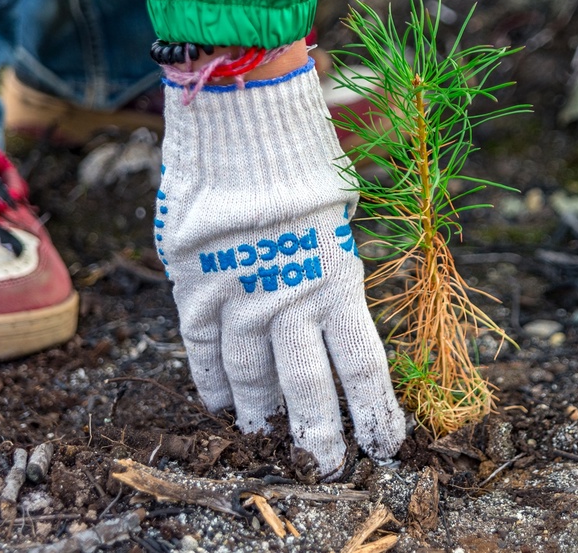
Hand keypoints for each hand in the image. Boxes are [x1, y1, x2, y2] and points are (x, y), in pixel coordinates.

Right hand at [155, 58, 405, 479]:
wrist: (240, 111)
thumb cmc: (306, 151)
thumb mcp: (343, 208)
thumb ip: (336, 264)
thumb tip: (334, 303)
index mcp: (338, 278)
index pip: (363, 367)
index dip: (375, 413)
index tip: (385, 445)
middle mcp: (288, 297)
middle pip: (309, 388)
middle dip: (321, 435)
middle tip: (329, 466)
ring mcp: (235, 294)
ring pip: (250, 378)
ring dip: (263, 415)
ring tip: (270, 439)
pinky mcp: (192, 283)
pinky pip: (199, 348)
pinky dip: (209, 381)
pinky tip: (220, 404)